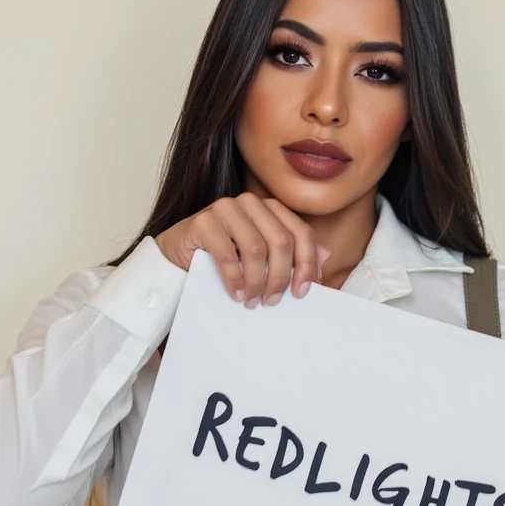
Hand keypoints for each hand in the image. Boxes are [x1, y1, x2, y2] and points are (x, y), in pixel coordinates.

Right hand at [155, 192, 330, 306]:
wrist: (178, 255)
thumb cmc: (223, 257)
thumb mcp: (262, 257)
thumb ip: (292, 253)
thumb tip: (326, 255)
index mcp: (269, 208)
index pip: (301, 233)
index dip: (307, 264)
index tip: (303, 292)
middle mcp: (249, 203)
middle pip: (281, 242)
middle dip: (281, 277)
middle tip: (273, 301)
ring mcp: (225, 209)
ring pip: (256, 249)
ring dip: (257, 282)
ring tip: (252, 301)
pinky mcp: (203, 222)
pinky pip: (227, 254)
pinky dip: (235, 279)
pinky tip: (236, 294)